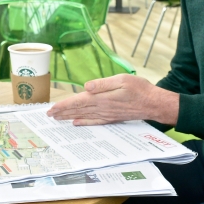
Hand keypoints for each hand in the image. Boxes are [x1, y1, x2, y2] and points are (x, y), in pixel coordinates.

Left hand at [46, 74, 178, 125]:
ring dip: (70, 117)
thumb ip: (103, 84)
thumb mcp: (122, 80)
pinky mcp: (112, 117)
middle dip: (62, 112)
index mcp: (102, 98)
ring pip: (84, 116)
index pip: (78, 102)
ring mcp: (107, 114)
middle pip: (78, 110)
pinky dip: (84, 122)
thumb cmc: (140, 89)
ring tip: (58, 118)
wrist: (154, 103)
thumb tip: (86, 87)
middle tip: (48, 115)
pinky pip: (94, 121)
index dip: (64, 105)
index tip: (52, 109)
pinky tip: (77, 123)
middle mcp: (102, 108)